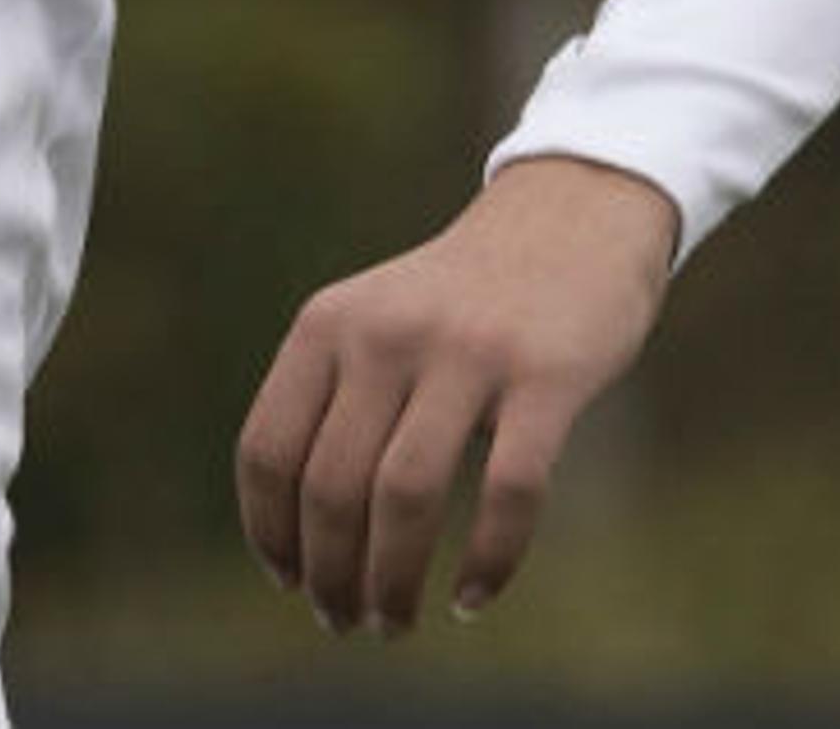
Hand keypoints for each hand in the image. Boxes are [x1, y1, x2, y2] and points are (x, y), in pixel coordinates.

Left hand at [233, 155, 676, 637]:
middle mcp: (385, 335)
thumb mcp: (372, 320)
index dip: (269, 531)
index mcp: (326, 325)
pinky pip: (508, 491)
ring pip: (405, 497)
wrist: (571, 216)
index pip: (268, 450)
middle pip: (331, 487)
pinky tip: (474, 598)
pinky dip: (488, 561)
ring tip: (393, 623)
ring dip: (391, 580)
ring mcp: (467, 354)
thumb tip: (299, 533)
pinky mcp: (547, 377)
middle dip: (330, 573)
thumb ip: (333, 399)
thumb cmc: (462, 297)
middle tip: (345, 622)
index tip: (286, 581)